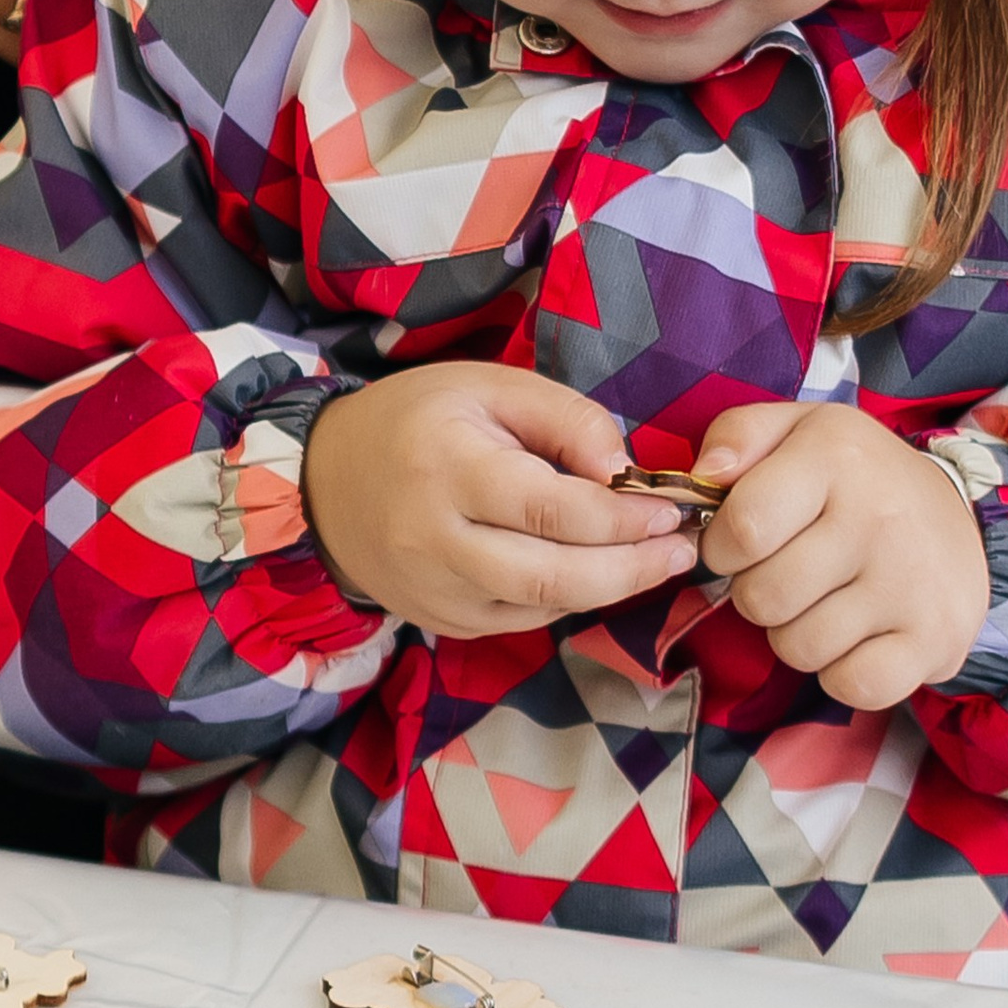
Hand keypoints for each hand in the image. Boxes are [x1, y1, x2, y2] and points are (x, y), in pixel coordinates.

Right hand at [301, 363, 693, 639]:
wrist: (325, 481)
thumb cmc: (417, 420)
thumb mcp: (489, 386)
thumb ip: (565, 419)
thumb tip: (625, 471)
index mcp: (448, 469)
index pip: (550, 510)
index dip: (620, 518)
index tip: (670, 508)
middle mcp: (436, 541)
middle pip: (551, 576)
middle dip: (630, 569)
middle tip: (682, 551)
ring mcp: (436, 592)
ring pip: (541, 608)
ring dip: (610, 590)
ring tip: (658, 563)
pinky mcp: (441, 621)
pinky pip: (521, 620)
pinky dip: (567, 599)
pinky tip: (597, 573)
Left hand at [692, 399, 989, 705]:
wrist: (957, 511)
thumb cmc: (855, 477)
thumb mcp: (796, 430)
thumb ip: (736, 435)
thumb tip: (704, 475)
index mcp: (836, 456)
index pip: (743, 527)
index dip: (721, 547)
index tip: (740, 544)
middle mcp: (879, 517)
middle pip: (762, 598)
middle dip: (758, 594)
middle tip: (791, 572)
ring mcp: (912, 583)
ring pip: (799, 647)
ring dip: (797, 634)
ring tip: (827, 599)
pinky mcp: (937, 639)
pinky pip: (852, 685)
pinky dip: (842, 672)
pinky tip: (857, 636)